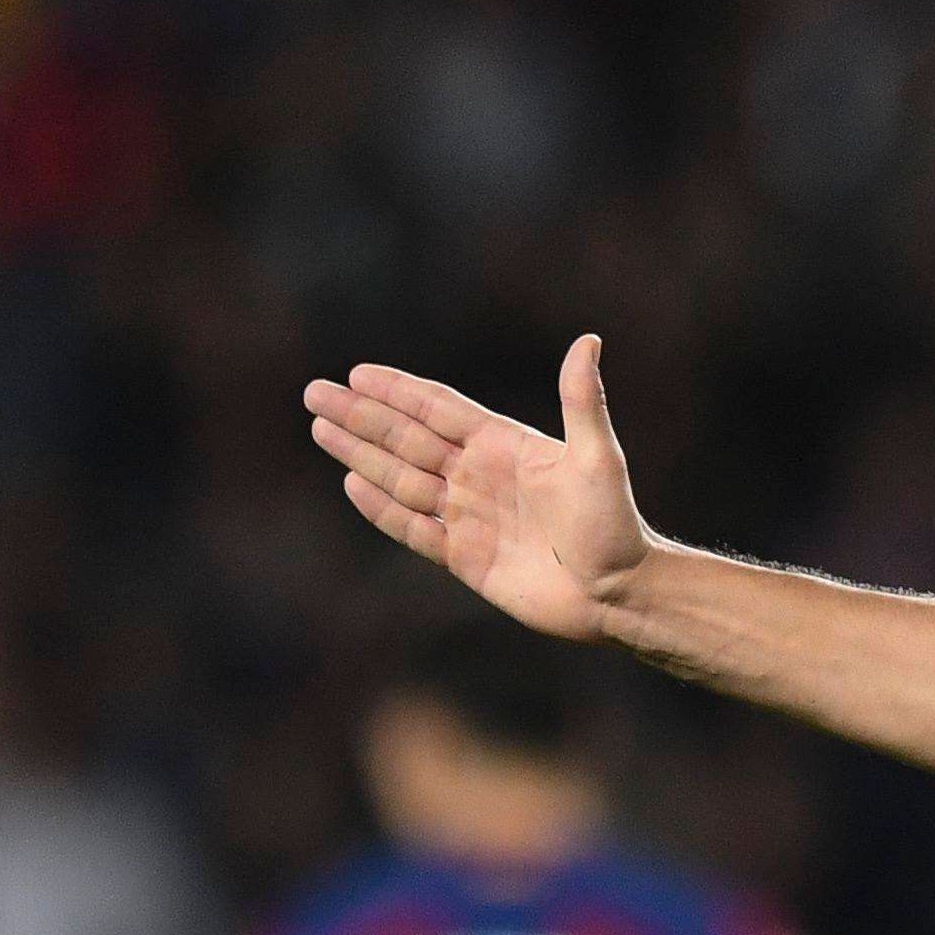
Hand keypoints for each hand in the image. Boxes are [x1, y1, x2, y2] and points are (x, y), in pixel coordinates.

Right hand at [306, 336, 647, 642]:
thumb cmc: (615, 523)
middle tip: (316, 392)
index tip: (358, 372)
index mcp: (505, 446)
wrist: (618, 593)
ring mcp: (468, 516)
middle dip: (362, 416)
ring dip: (361, 454)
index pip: (440, 410)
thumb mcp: (598, 458)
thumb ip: (583, 402)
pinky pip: (412, 527)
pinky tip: (351, 484)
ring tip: (321, 428)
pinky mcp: (463, 556)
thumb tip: (589, 341)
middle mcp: (480, 476)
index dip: (400, 391)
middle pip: (408, 439)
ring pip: (401, 478)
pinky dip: (381, 508)